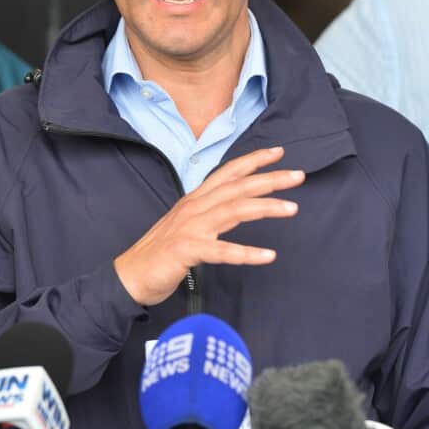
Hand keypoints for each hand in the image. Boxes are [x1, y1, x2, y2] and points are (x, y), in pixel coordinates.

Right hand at [114, 146, 305, 306]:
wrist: (130, 275)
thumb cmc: (160, 252)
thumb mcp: (185, 224)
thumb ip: (207, 213)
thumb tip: (233, 206)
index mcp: (193, 201)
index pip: (226, 174)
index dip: (252, 161)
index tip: (278, 154)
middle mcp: (193, 208)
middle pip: (236, 188)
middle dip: (269, 179)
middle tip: (298, 176)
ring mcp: (189, 228)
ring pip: (232, 211)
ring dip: (265, 207)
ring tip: (292, 208)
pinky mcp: (187, 250)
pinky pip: (222, 251)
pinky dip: (246, 252)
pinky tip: (268, 255)